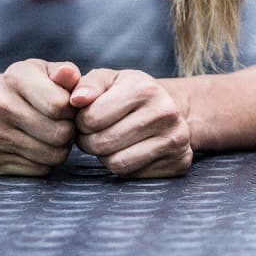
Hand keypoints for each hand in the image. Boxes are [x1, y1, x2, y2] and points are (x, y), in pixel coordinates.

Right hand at [0, 59, 79, 176]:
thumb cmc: (35, 86)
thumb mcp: (50, 71)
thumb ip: (67, 73)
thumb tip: (69, 74)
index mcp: (15, 77)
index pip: (59, 105)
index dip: (73, 108)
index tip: (68, 104)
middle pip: (59, 133)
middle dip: (70, 129)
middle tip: (64, 122)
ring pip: (53, 155)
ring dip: (61, 147)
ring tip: (53, 132)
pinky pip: (40, 169)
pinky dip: (47, 161)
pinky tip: (39, 145)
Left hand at [70, 68, 193, 177]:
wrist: (169, 108)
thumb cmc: (129, 93)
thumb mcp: (109, 80)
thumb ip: (87, 85)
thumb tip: (76, 99)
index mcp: (145, 88)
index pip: (92, 118)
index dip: (82, 121)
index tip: (89, 117)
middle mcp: (165, 112)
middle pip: (102, 143)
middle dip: (90, 141)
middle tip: (96, 133)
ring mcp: (175, 138)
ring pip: (116, 163)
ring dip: (105, 156)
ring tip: (112, 141)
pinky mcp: (179, 161)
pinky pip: (132, 175)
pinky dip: (124, 166)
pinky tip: (129, 150)